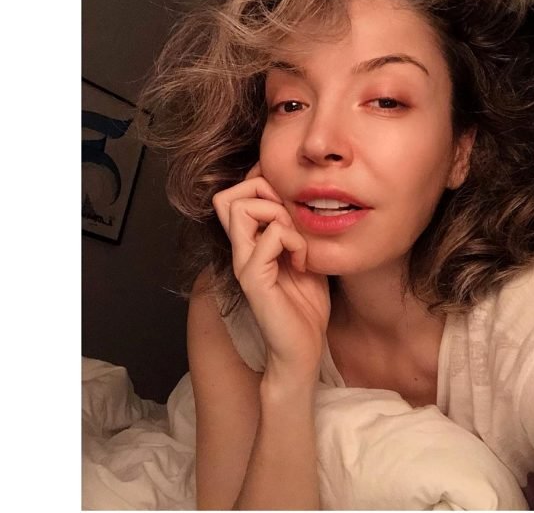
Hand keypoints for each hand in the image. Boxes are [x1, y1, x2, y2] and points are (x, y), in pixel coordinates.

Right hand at [213, 163, 329, 381]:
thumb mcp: (303, 256)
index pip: (234, 196)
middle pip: (227, 196)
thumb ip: (294, 230)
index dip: (259, 186)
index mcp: (249, 244)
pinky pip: (270, 237)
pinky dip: (293, 241)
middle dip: (265, 194)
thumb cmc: (305, 305)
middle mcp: (240, 251)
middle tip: (290, 220)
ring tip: (296, 241)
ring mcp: (243, 264)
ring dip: (278, 215)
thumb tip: (298, 200)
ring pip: (241, 209)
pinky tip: (303, 262)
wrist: (303, 349)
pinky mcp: (254, 279)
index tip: (288, 205)